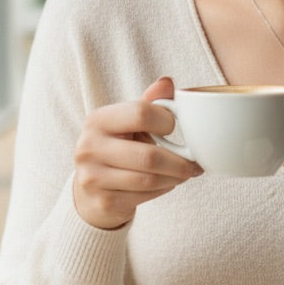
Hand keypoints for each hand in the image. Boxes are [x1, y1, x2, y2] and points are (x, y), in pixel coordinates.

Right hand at [73, 77, 201, 229]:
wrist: (91, 191)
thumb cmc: (117, 148)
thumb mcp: (128, 122)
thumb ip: (148, 102)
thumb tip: (167, 82)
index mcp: (97, 120)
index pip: (141, 113)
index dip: (167, 121)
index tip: (175, 128)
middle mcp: (89, 147)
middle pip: (149, 156)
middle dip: (179, 161)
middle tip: (194, 164)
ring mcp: (92, 177)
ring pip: (149, 179)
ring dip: (174, 177)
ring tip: (185, 173)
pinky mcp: (103, 201)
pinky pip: (144, 196)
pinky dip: (162, 190)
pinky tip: (167, 183)